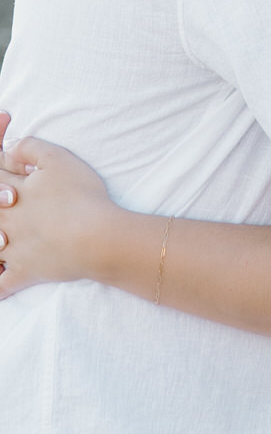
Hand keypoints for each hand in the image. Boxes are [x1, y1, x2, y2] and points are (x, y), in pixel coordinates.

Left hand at [0, 134, 116, 296]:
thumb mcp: (58, 158)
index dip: (3, 163)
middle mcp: (6, 221)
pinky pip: (1, 286)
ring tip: (0, 238)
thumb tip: (9, 147)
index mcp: (13, 192)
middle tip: (8, 200)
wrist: (97, 237)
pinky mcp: (25, 272)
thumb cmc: (82, 195)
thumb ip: (29, 147)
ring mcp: (13, 249)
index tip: (11, 161)